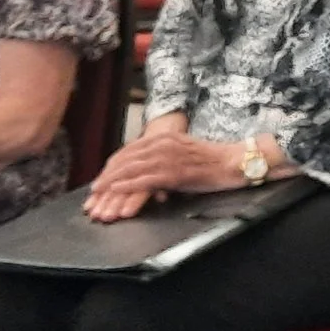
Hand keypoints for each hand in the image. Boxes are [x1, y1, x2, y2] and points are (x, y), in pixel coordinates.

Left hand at [83, 131, 245, 220]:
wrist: (236, 161)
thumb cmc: (214, 161)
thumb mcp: (184, 155)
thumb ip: (166, 161)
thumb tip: (153, 176)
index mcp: (164, 137)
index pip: (130, 150)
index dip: (113, 166)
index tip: (101, 178)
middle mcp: (162, 143)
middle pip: (126, 158)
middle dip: (107, 175)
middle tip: (93, 190)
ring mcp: (168, 156)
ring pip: (131, 168)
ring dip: (111, 182)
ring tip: (98, 193)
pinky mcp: (175, 172)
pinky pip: (145, 179)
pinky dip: (127, 186)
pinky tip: (116, 192)